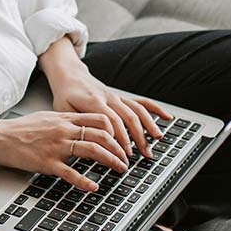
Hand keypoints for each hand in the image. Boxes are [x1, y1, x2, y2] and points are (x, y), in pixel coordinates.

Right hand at [0, 111, 131, 191]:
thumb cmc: (21, 129)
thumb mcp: (47, 118)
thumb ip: (66, 121)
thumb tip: (82, 126)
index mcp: (65, 118)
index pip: (99, 119)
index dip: (116, 130)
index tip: (123, 140)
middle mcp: (64, 130)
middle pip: (101, 134)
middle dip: (119, 148)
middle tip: (126, 158)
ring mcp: (56, 146)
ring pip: (92, 150)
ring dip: (111, 160)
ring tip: (119, 169)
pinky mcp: (47, 162)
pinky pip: (71, 173)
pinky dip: (85, 181)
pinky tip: (93, 187)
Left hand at [47, 64, 172, 158]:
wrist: (69, 75)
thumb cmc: (65, 95)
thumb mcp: (63, 110)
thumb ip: (77, 124)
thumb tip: (88, 141)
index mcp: (94, 102)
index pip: (111, 122)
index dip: (119, 139)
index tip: (123, 154)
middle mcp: (109, 98)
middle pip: (128, 117)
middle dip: (138, 137)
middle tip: (143, 154)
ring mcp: (117, 97)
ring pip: (137, 110)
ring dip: (148, 126)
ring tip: (156, 141)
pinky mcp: (121, 97)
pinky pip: (140, 102)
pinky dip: (155, 109)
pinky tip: (166, 117)